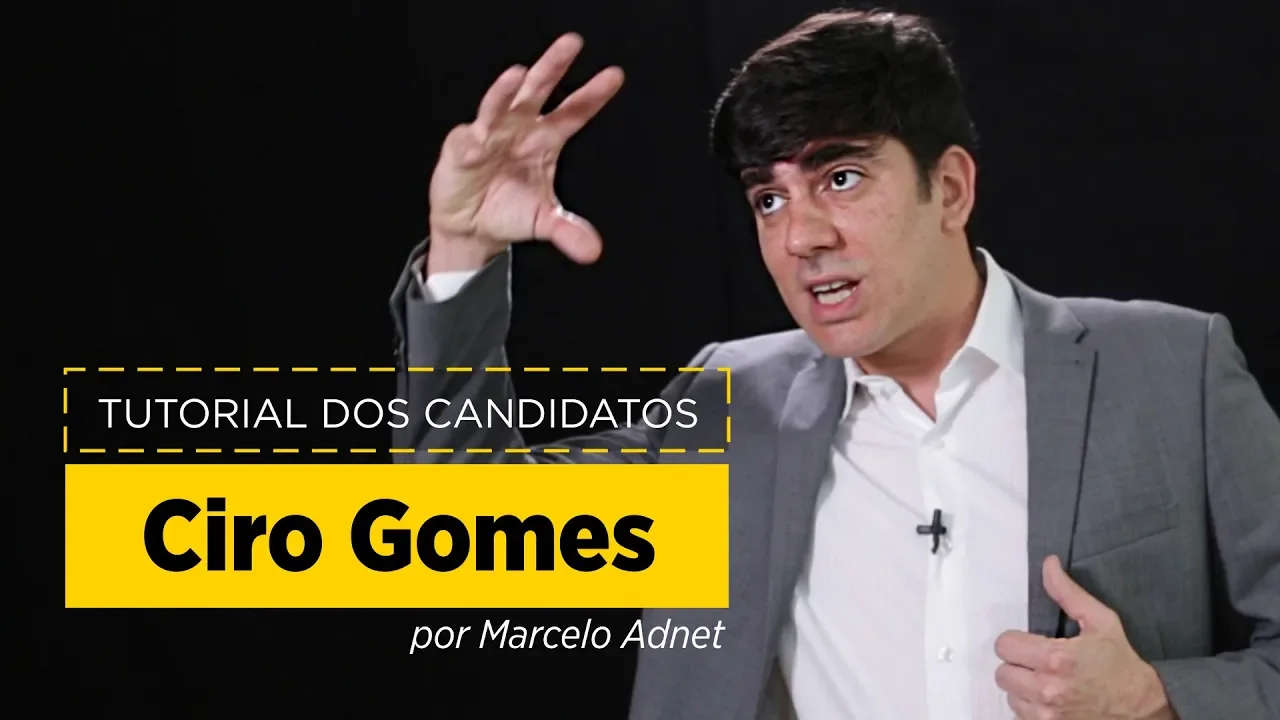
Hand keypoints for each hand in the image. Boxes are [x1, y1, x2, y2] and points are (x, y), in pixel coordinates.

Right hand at [426, 33, 623, 272]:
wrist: (472, 227)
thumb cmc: (508, 212)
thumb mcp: (543, 222)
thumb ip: (568, 231)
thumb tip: (593, 251)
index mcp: (546, 139)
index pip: (575, 112)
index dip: (593, 94)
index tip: (615, 76)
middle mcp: (521, 127)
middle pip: (540, 89)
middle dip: (554, 66)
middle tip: (572, 43)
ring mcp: (491, 132)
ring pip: (501, 103)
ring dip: (507, 89)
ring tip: (517, 73)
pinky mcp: (463, 146)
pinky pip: (470, 138)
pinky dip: (475, 136)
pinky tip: (478, 139)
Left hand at [994, 556, 1175, 719]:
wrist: (1143, 706)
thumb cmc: (1121, 663)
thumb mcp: (1100, 621)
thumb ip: (1068, 593)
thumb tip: (1049, 565)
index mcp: (1056, 658)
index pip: (1004, 646)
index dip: (1016, 642)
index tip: (1030, 643)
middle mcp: (1048, 689)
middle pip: (1002, 673)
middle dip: (1018, 665)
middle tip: (1039, 663)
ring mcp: (1048, 714)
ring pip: (1010, 696)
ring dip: (1023, 688)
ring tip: (1048, 681)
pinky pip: (1021, 715)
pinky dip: (1030, 707)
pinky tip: (1050, 699)